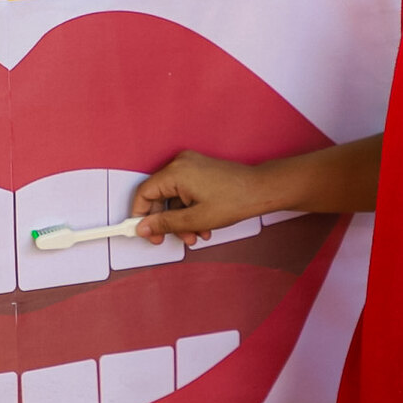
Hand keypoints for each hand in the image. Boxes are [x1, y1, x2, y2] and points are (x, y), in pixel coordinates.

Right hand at [129, 150, 269, 245]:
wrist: (261, 190)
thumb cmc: (235, 199)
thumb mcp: (195, 219)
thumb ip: (165, 224)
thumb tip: (142, 227)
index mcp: (176, 172)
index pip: (144, 193)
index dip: (140, 215)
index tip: (141, 231)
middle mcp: (181, 164)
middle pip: (158, 196)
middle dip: (165, 221)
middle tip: (166, 239)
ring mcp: (191, 165)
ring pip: (173, 197)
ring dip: (180, 219)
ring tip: (194, 236)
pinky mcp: (199, 170)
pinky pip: (184, 192)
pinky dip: (189, 210)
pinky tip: (201, 226)